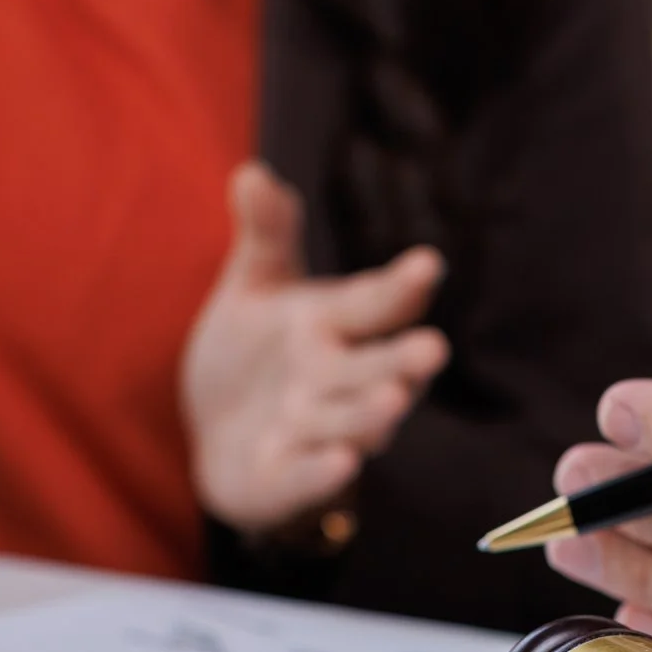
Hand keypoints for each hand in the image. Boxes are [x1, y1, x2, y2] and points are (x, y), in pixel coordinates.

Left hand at [182, 163, 449, 534]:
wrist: (218, 436)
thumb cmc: (254, 354)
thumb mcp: (255, 288)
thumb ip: (267, 236)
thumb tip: (252, 172)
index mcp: (335, 325)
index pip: (375, 303)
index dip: (401, 287)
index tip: (427, 265)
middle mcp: (337, 378)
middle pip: (377, 368)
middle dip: (403, 361)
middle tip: (432, 350)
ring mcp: (317, 431)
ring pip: (352, 422)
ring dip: (371, 413)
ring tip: (393, 401)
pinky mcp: (288, 478)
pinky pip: (309, 475)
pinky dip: (324, 472)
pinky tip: (342, 463)